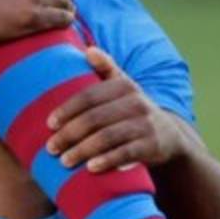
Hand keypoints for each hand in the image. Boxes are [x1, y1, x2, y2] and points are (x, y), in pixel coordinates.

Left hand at [45, 47, 183, 171]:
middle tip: (51, 148)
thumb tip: (88, 50)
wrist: (169, 136)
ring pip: (107, 137)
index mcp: (124, 86)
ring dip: (82, 150)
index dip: (67, 109)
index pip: (89, 96)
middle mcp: (136, 102)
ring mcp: (145, 124)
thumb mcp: (124, 87)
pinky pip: (126, 153)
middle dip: (69, 134)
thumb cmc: (134, 111)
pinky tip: (90, 168)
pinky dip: (107, 160)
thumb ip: (106, 69)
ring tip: (65, 161)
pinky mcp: (152, 145)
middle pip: (94, 118)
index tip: (50, 124)